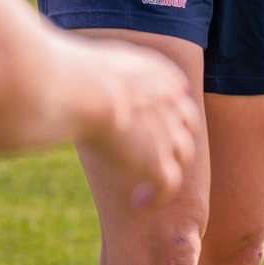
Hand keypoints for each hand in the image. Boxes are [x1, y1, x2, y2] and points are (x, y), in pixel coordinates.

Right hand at [82, 42, 198, 208]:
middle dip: (174, 137)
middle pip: (186, 123)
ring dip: (167, 166)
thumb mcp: (100, 62)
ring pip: (182, 154)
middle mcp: (170, 101)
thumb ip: (108, 71)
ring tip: (147, 183)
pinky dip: (156, 196)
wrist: (85, 90)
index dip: (165, 107)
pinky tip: (139, 201)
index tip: (149, 120)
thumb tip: (87, 75)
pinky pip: (167, 186)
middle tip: (155, 151)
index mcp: (159, 73)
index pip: (175, 92)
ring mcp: (168, 132)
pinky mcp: (157, 162)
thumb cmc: (77, 72)